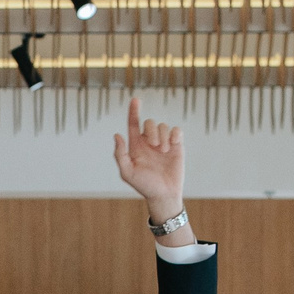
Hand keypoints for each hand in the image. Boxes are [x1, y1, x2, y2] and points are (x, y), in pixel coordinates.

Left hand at [112, 95, 185, 214]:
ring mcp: (163, 143)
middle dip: (151, 131)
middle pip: (149, 122)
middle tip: (154, 146)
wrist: (164, 194)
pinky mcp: (177, 145)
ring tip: (163, 153)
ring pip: (163, 126)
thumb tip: (117, 135)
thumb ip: (120, 154)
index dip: (133, 111)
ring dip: (162, 138)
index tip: (135, 99)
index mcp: (136, 145)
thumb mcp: (128, 172)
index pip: (133, 124)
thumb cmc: (144, 185)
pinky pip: (176, 130)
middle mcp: (149, 142)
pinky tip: (172, 147)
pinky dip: (174, 136)